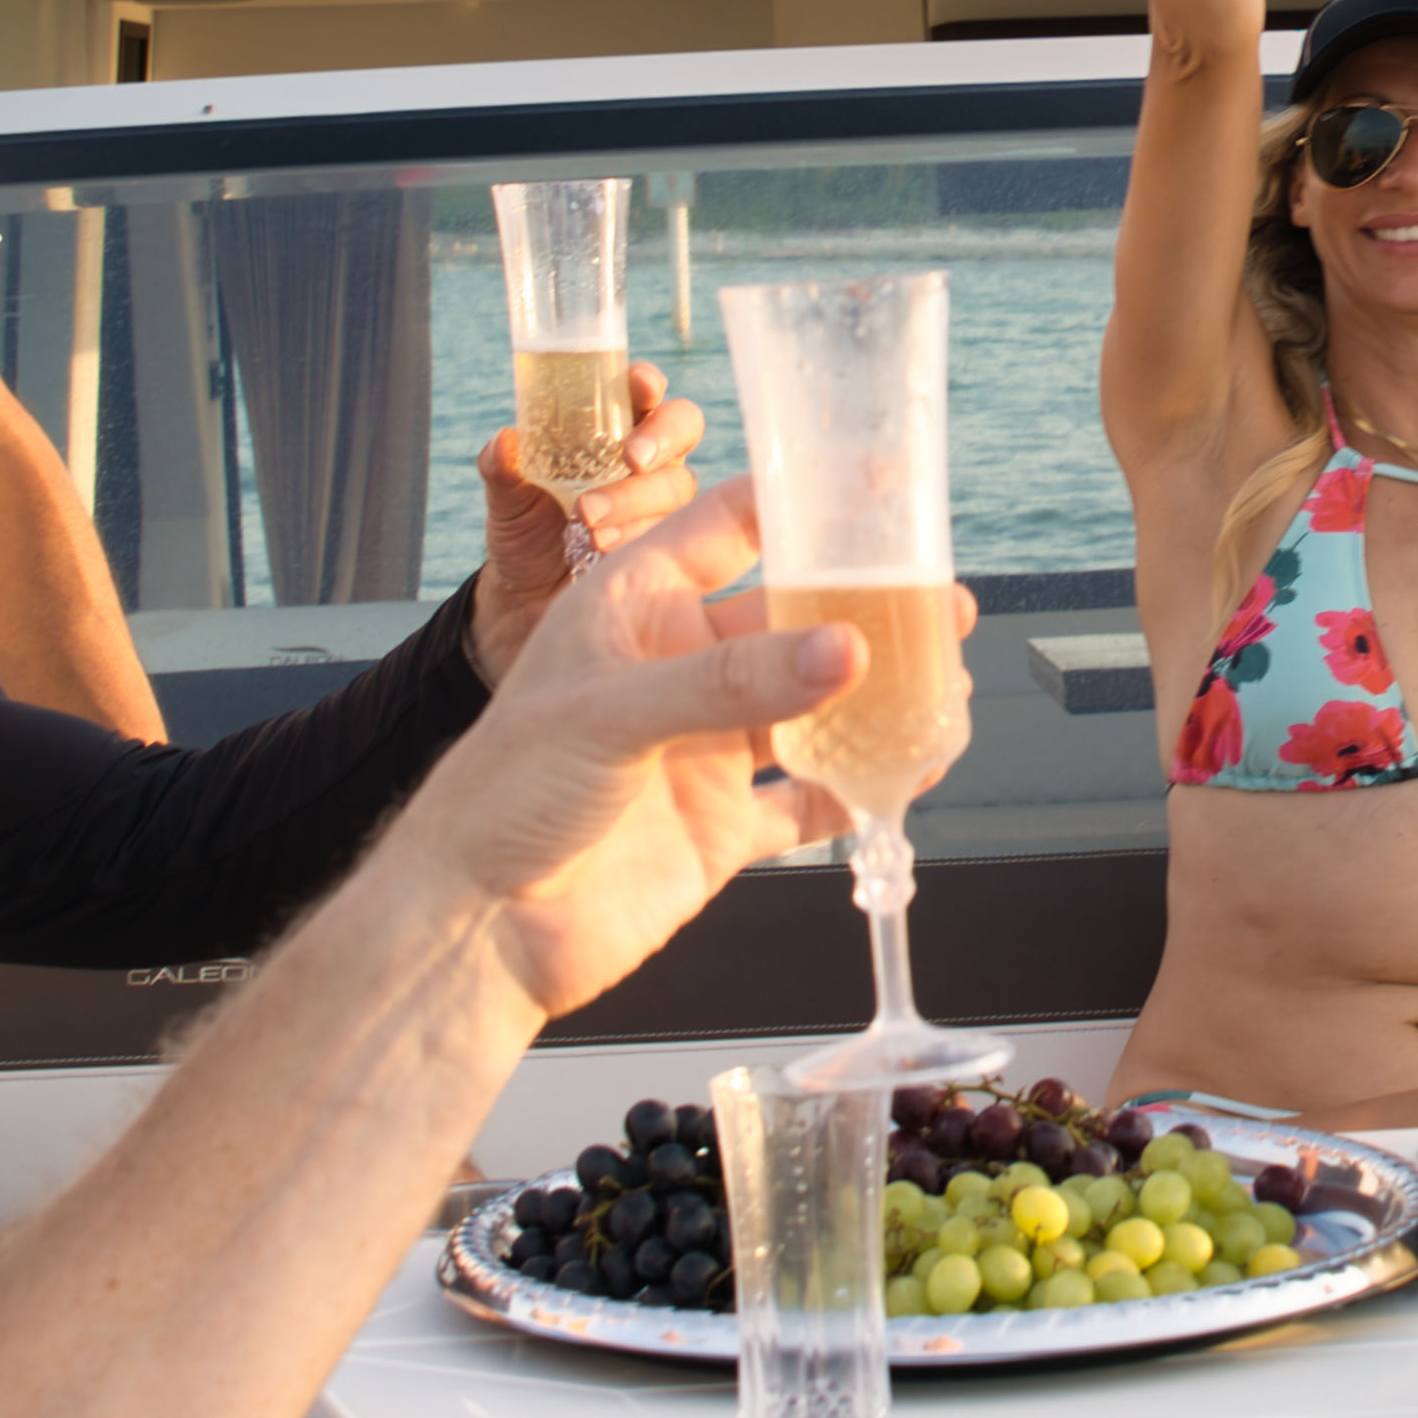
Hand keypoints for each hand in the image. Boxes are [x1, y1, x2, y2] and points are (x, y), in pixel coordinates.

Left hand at [410, 480, 954, 1020]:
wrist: (473, 931)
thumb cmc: (499, 795)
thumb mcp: (611, 713)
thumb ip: (731, 681)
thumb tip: (844, 648)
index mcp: (632, 609)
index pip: (725, 529)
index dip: (798, 503)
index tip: (877, 486)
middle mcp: (672, 671)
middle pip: (788, 620)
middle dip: (864, 611)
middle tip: (944, 603)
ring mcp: (697, 750)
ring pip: (807, 707)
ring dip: (872, 697)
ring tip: (943, 686)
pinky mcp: (717, 827)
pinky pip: (805, 801)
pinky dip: (857, 787)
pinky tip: (905, 773)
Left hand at [465, 360, 704, 679]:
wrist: (529, 595)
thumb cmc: (524, 529)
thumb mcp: (506, 498)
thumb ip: (501, 467)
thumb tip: (505, 441)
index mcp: (613, 426)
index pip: (643, 391)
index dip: (647, 383)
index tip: (638, 385)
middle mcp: (648, 458)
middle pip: (682, 428)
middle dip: (661, 438)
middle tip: (630, 458)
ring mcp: (663, 500)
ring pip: (675, 485)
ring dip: (634, 498)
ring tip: (587, 517)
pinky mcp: (669, 541)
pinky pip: (671, 531)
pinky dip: (635, 535)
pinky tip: (602, 546)